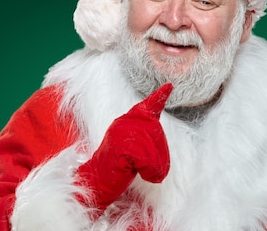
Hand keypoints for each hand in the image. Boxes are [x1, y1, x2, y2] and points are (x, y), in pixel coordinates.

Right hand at [75, 83, 172, 212]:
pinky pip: (146, 159)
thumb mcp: (136, 149)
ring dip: (154, 165)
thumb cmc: (119, 166)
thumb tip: (159, 139)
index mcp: (128, 121)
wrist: (97, 181)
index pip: (147, 106)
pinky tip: (141, 174)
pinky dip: (149, 170)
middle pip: (156, 134)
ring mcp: (120, 133)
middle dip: (159, 155)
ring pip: (152, 148)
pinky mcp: (120, 148)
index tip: (169, 86)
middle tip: (150, 169)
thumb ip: (147, 138)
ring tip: (144, 172)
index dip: (159, 97)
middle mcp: (124, 123)